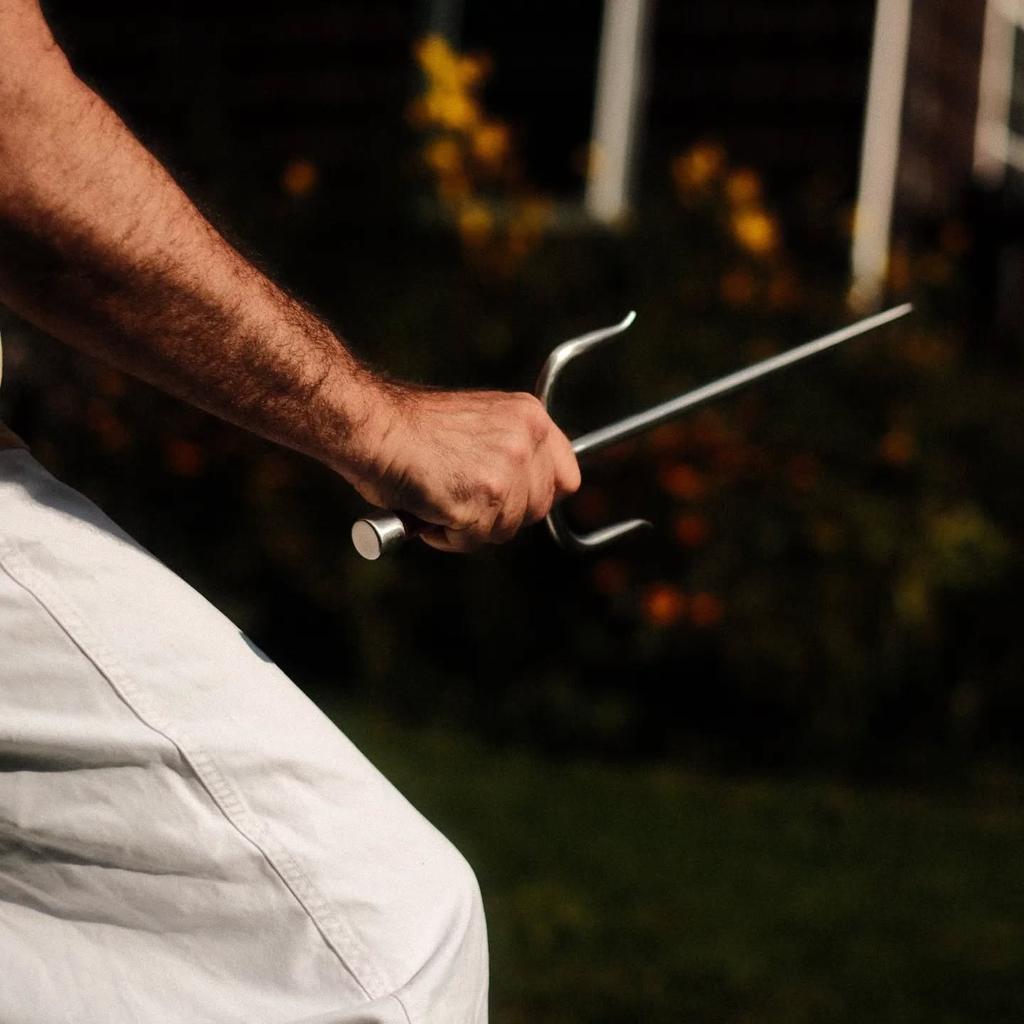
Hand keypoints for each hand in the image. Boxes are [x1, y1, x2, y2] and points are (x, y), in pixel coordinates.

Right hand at [348, 381, 580, 552]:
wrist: (374, 426)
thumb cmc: (411, 428)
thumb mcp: (479, 422)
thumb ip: (507, 449)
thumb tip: (521, 490)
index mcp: (530, 417)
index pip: (566, 476)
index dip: (540, 496)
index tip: (517, 503)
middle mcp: (526, 441)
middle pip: (537, 510)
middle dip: (501, 516)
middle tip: (462, 501)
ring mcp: (505, 474)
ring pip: (504, 530)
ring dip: (470, 527)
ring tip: (438, 500)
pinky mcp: (480, 503)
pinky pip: (471, 541)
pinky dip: (446, 536)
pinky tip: (427, 509)